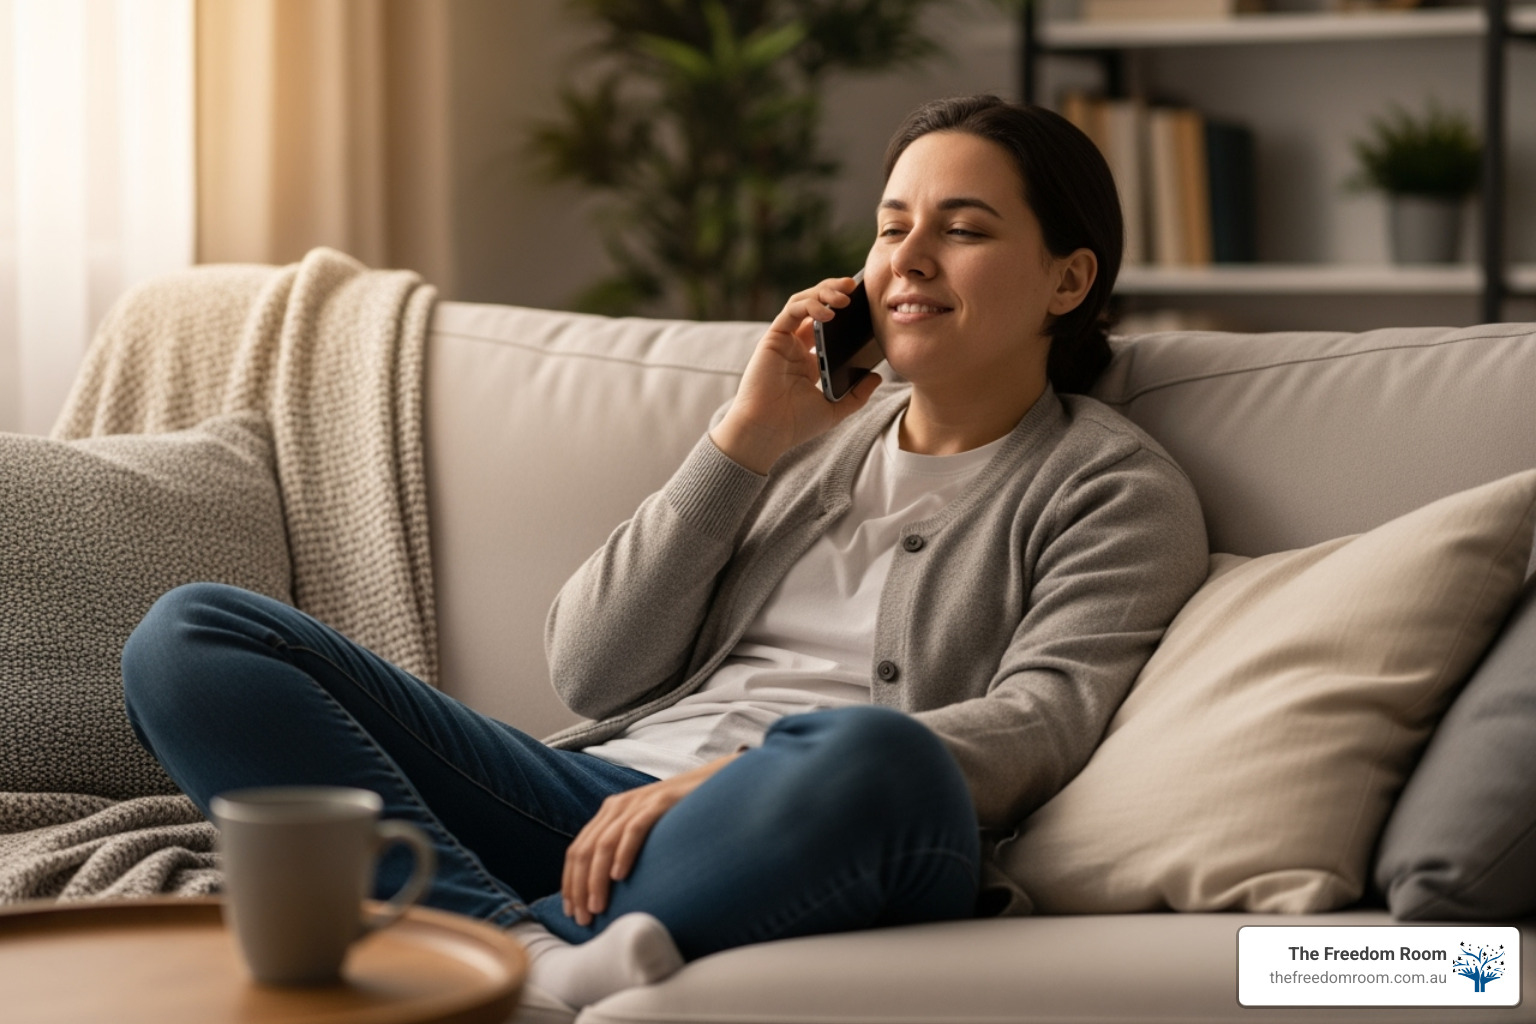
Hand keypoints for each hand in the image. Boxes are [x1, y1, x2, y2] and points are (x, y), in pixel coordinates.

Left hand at [561, 750, 744, 925]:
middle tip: (584, 918)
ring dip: (596, 879)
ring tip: (598, 907)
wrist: (716, 784)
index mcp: (609, 814)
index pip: (576, 850)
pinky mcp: (660, 802)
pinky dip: (623, 854)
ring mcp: (638, 802)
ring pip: (604, 844)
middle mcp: (617, 806)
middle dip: (579, 887)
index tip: (569, 912)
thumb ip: (626, 850)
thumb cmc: (683, 818)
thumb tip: (611, 892)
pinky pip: (634, 829)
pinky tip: (619, 876)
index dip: (569, 882)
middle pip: (584, 850)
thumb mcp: (647, 833)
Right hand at [709, 278, 882, 474]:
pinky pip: (792, 312)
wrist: (768, 432)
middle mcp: (796, 347)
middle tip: (855, 286)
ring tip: (845, 295)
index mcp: (809, 360)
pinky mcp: (773, 339)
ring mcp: (784, 341)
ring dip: (823, 293)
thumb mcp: (835, 409)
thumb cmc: (795, 425)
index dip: (843, 310)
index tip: (864, 303)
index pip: (828, 325)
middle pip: (815, 307)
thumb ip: (857, 394)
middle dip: (834, 291)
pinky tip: (828, 313)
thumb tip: (877, 377)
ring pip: (802, 302)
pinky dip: (810, 306)